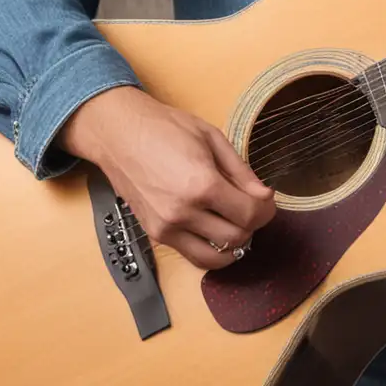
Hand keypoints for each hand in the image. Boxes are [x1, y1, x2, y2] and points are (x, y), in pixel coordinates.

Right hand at [59, 85, 275, 269]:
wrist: (118, 134)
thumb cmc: (165, 128)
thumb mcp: (212, 138)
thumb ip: (241, 171)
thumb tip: (264, 195)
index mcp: (202, 184)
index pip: (249, 214)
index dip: (267, 209)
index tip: (267, 200)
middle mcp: (183, 212)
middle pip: (237, 238)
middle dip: (253, 224)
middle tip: (252, 207)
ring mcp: (166, 228)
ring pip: (215, 257)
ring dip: (233, 244)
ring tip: (235, 222)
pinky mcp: (154, 234)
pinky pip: (192, 256)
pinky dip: (211, 250)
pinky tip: (215, 231)